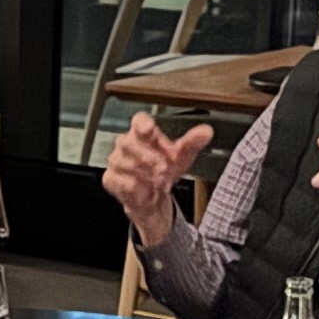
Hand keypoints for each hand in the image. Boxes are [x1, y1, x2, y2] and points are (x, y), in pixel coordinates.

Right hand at [102, 112, 212, 245]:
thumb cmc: (165, 170)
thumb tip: (207, 132)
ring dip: (145, 174)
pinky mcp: (111, 179)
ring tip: (160, 182)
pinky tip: (147, 191)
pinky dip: (136, 187)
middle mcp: (126, 144)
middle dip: (149, 157)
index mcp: (143, 133)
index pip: (138, 121)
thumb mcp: (182, 157)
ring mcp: (116, 161)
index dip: (142, 124)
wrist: (154, 198)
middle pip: (130, 143)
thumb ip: (192, 143)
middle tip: (164, 168)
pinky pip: (120, 180)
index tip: (149, 129)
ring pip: (125, 163)